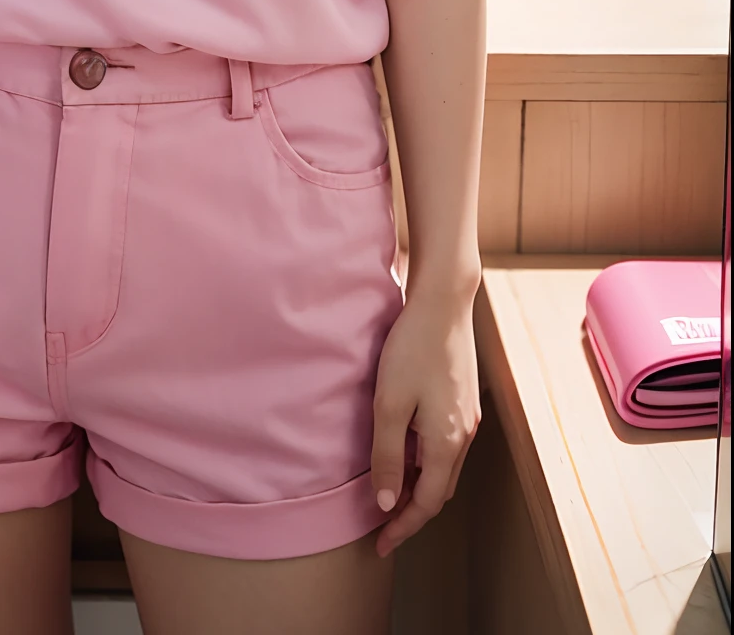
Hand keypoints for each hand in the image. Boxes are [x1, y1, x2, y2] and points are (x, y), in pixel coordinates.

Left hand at [370, 287, 480, 556]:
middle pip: (440, 490)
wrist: (443, 302)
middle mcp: (464, 435)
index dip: (404, 526)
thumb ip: (388, 455)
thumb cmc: (413, 348)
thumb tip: (387, 503)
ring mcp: (466, 417)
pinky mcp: (462, 400)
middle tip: (382, 525)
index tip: (380, 544)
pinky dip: (426, 462)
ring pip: (444, 469)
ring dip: (420, 487)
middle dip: (412, 512)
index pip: (428, 503)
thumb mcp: (390, 403)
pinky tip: (405, 452)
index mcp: (447, 442)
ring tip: (389, 493)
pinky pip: (445, 446)